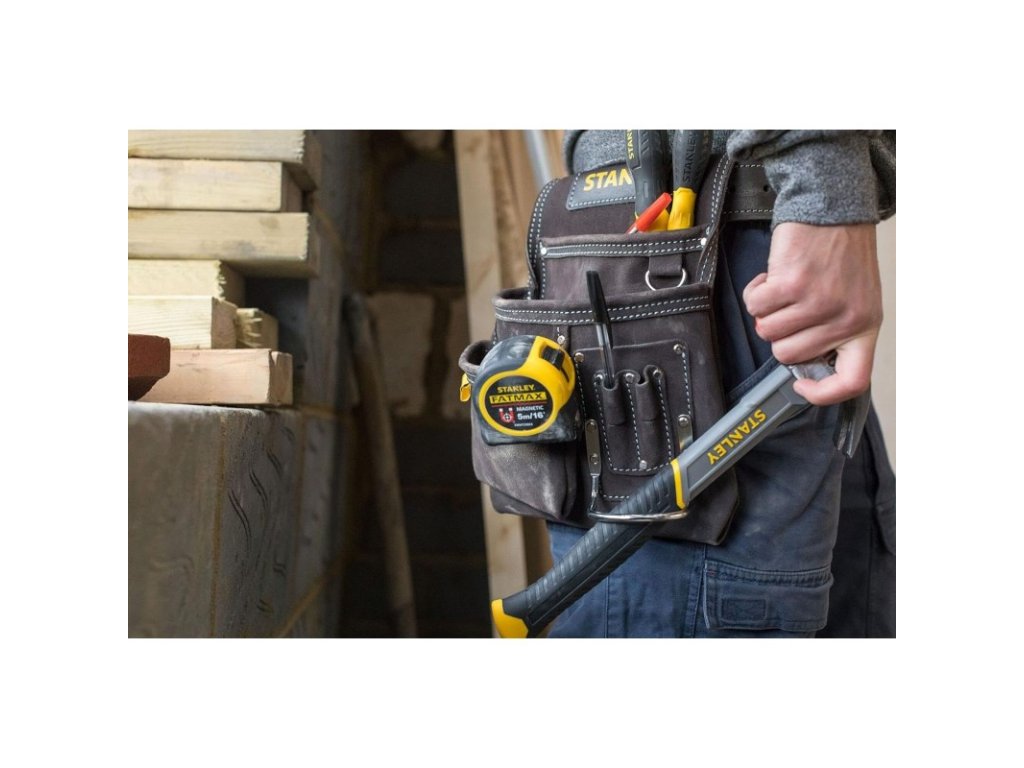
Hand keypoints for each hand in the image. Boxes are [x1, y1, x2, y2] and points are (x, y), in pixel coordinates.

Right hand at [742, 222, 882, 405]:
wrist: (833, 208)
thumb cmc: (842, 253)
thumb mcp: (855, 299)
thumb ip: (835, 332)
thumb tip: (802, 364)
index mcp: (866, 326)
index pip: (853, 381)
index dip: (823, 393)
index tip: (802, 384)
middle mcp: (845, 318)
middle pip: (789, 355)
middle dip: (780, 333)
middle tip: (790, 308)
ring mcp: (819, 302)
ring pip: (767, 331)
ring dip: (767, 310)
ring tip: (784, 288)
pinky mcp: (793, 284)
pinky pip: (756, 306)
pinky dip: (756, 291)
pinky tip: (773, 276)